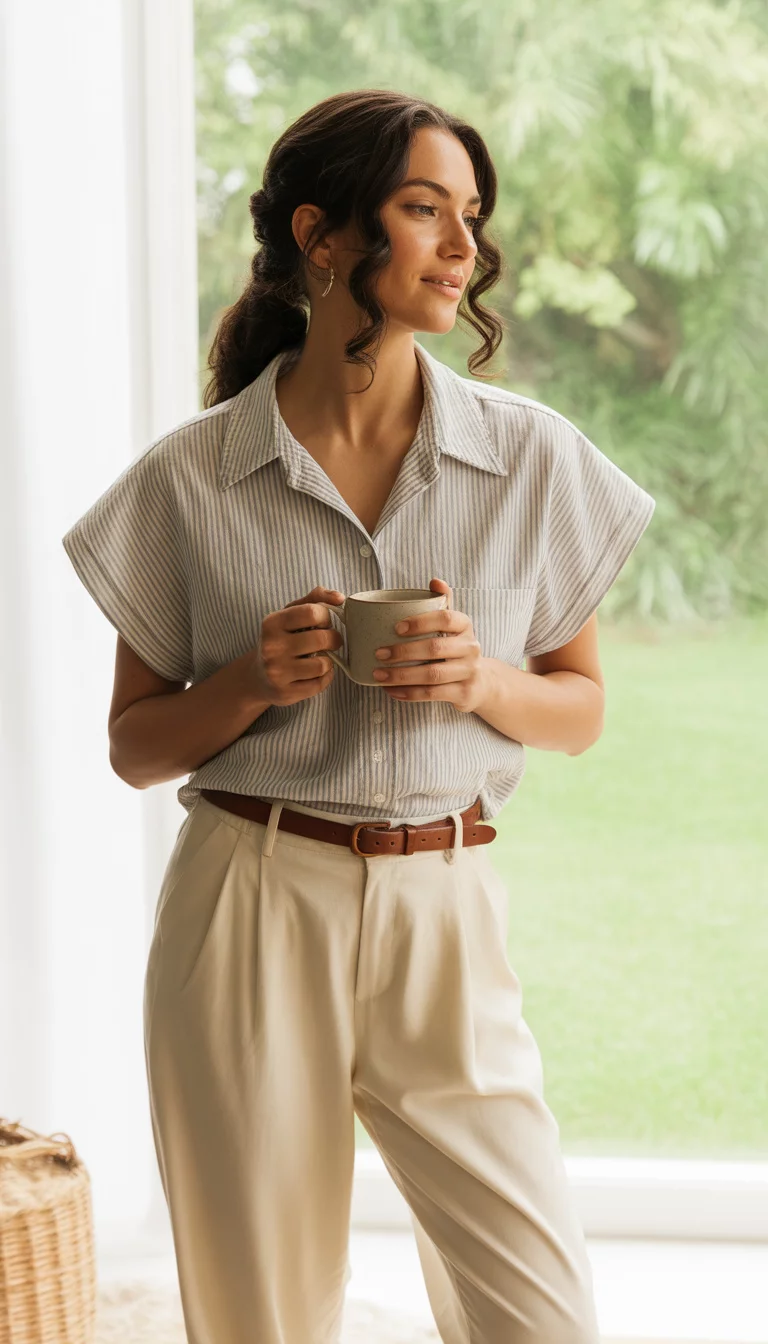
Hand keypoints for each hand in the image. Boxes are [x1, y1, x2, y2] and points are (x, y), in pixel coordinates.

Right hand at [248, 586, 344, 706]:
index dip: (326, 617)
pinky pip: (320, 684)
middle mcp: (271, 647)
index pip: (312, 612)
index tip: (324, 623)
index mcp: (272, 623)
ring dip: (329, 660)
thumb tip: (339, 598)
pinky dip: (325, 677)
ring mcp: (277, 672)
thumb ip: (314, 599)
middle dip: (334, 639)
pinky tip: (317, 673)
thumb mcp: (290, 615)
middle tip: (332, 641)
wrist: (257, 677)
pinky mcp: (285, 693)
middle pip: (321, 639)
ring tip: (322, 657)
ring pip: (323, 664)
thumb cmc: (281, 640)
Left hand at [372, 578, 490, 713]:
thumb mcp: (454, 625)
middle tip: (379, 654)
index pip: (445, 618)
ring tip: (378, 675)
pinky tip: (391, 690)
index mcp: (465, 626)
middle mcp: (470, 648)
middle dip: (403, 652)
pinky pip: (432, 694)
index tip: (396, 627)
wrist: (481, 682)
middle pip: (435, 648)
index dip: (420, 622)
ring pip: (432, 675)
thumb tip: (435, 580)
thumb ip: (443, 603)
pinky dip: (408, 693)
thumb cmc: (457, 649)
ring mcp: (468, 672)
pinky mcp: (463, 693)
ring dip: (401, 676)